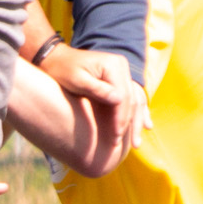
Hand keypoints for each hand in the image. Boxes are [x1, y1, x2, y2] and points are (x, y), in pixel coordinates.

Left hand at [46, 46, 147, 162]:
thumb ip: (98, 90)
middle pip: (132, 99)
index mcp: (113, 65)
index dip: (120, 119)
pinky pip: (133, 97)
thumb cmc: (63, 70)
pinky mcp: (120, 78)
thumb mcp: (77, 80)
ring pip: (135, 100)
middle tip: (127, 145)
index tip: (115, 137)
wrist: (56, 58)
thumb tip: (119, 100)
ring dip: (137, 121)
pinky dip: (139, 112)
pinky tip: (147, 126)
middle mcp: (121, 66)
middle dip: (129, 124)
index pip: (123, 97)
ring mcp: (122, 72)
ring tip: (136, 143)